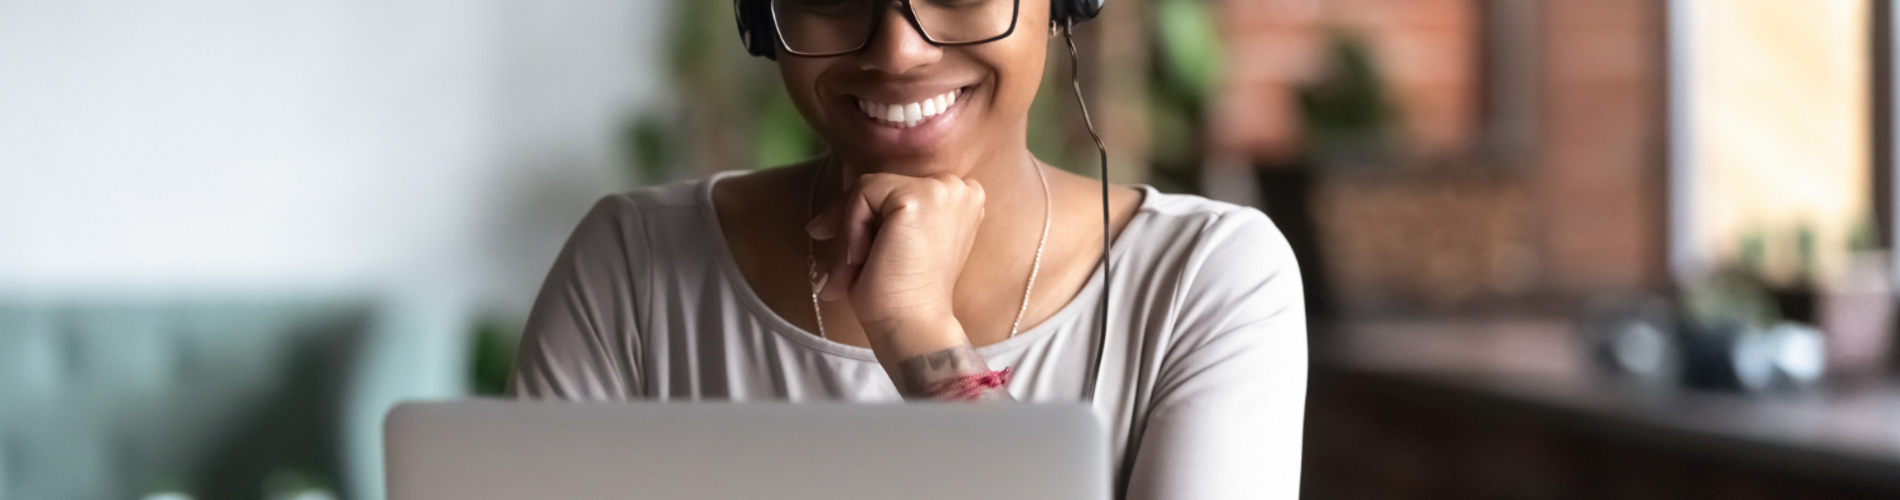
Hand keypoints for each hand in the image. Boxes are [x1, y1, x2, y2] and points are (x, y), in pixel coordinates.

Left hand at [806, 172, 985, 349]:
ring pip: (869, 189)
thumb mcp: (892, 247)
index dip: (866, 216)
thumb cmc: (902, 298)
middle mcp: (959, 188)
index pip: (898, 191)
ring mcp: (942, 189)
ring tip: (849, 272)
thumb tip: (819, 225)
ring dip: (850, 230)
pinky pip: (863, 194)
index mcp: (959, 202)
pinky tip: (862, 259)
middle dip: (850, 222)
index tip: (846, 248)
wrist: (913, 326)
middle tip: (835, 267)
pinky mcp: (920, 196)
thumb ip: (878, 221)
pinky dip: (851, 228)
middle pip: (882, 186)